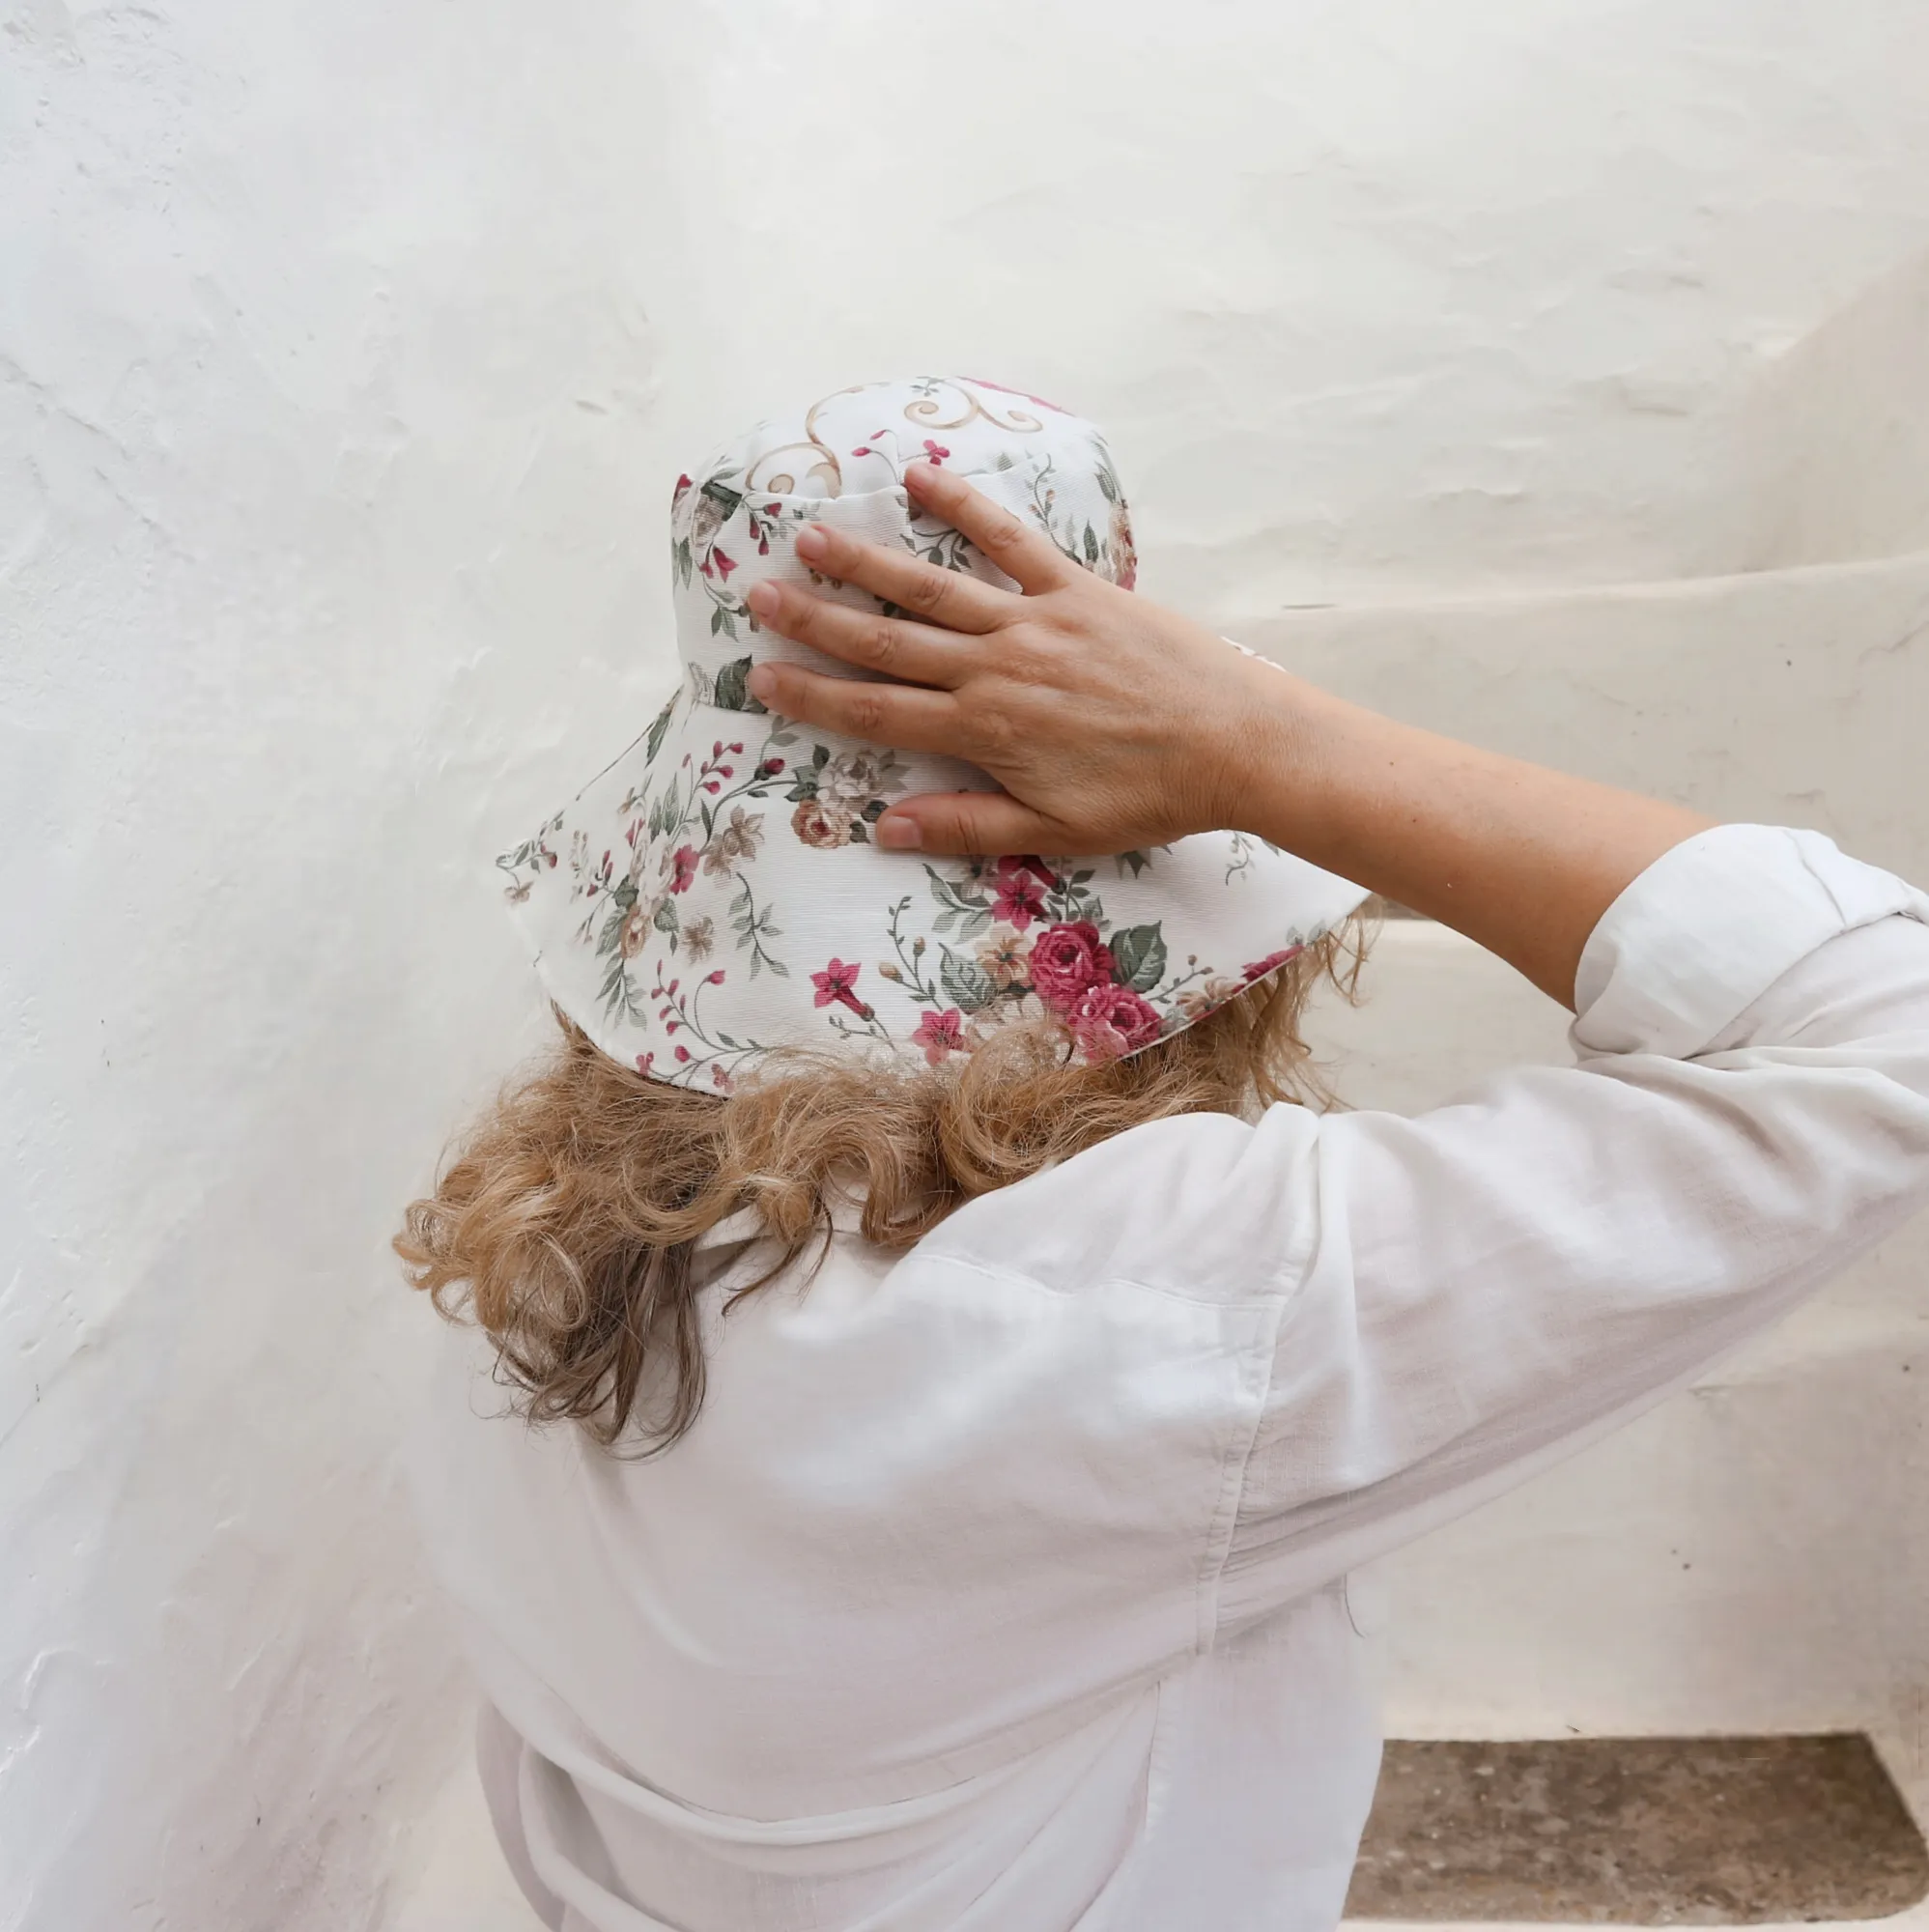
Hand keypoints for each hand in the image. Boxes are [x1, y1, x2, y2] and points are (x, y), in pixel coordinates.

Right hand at [744, 463, 1711, 1007]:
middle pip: (887, 640)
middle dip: (817, 621)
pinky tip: (921, 479)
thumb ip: (965, 826)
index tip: (762, 678)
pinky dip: (966, 507)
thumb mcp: (1054, 832)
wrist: (1236, 743)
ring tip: (810, 538)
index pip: (878, 711)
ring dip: (867, 563)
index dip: (815, 695)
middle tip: (758, 599)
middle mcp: (994, 667)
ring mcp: (1033, 620)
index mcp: (983, 730)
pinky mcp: (1077, 588)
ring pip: (932, 586)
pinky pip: (1011, 541)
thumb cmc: (1147, 798)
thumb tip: (882, 828)